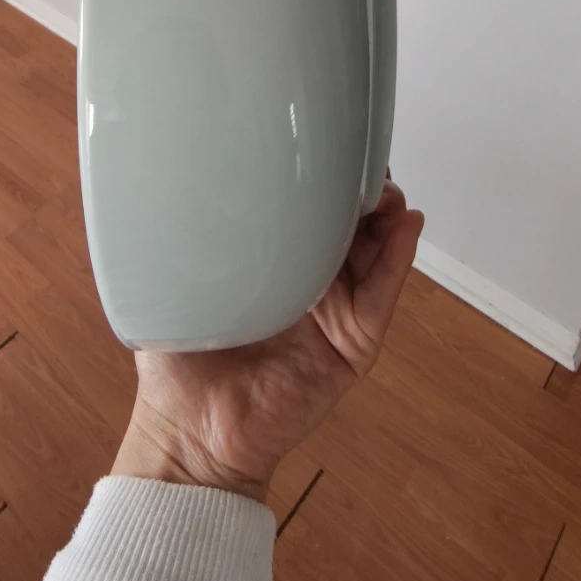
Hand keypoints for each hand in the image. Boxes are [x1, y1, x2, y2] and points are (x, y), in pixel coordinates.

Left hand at [112, 181, 423, 501]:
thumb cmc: (177, 367)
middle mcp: (308, 285)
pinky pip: (382, 295)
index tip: (327, 145)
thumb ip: (188, 242)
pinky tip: (405, 225)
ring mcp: (335, 313)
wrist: (192, 435)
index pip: (305, 214)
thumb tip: (180, 184)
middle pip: (349, 226)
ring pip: (374, 253)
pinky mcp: (353, 343)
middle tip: (362, 157)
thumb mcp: (175, 288)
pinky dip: (398, 258)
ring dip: (387, 215)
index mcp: (269, 267)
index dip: (320, 180)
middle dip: (360, 190)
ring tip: (387, 187)